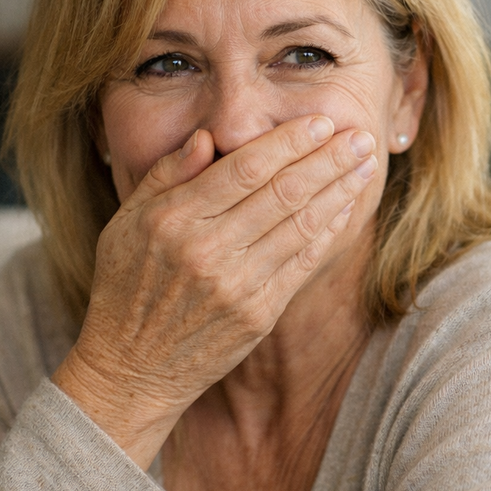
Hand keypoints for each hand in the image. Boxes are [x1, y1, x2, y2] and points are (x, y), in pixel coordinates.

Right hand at [51, 115, 376, 468]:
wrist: (131, 368)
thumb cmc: (127, 287)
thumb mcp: (125, 223)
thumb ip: (165, 175)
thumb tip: (207, 136)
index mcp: (173, 220)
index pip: (245, 168)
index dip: (290, 142)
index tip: (322, 122)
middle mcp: (207, 250)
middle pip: (282, 192)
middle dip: (328, 159)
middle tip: (361, 135)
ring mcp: (236, 285)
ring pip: (300, 224)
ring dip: (339, 190)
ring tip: (365, 165)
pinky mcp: (259, 314)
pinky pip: (303, 262)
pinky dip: (328, 231)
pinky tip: (346, 207)